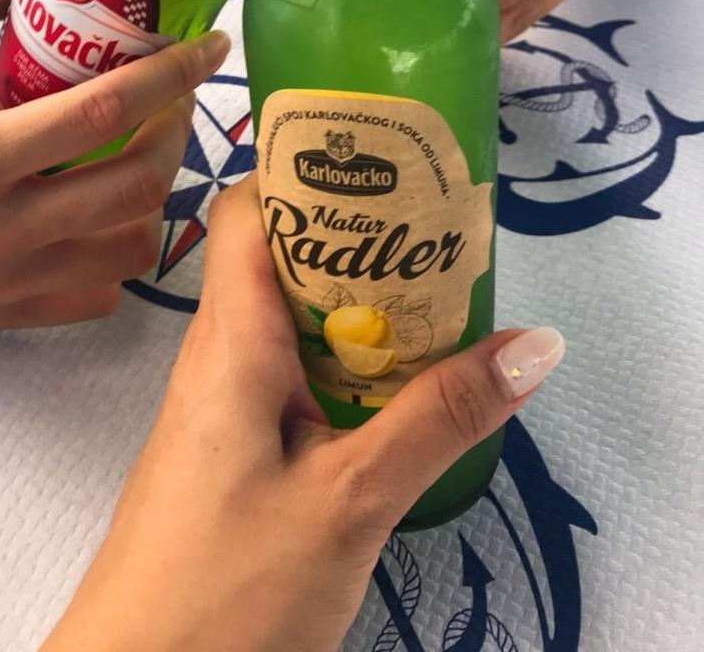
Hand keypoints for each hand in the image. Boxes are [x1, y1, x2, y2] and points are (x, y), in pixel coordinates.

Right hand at [0, 0, 228, 356]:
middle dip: (175, 131)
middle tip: (172, 96)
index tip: (210, 47)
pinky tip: (102, 210)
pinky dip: (118, 251)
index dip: (170, 76)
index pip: (101, 114)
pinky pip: (96, 297)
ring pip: (129, 250)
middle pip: (134, 186)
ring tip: (141, 150)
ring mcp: (0, 284)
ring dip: (154, 195)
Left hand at [46, 176, 564, 651]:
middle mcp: (217, 355)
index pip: (251, 210)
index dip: (310, 171)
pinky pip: (290, 377)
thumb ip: (436, 418)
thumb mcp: (350, 501)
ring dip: (358, 308)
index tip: (389, 163)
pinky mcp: (232, 450)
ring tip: (439, 302)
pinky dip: (344, 365)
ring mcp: (221, 405)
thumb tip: (532, 344)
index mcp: (229, 339)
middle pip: (281, 258)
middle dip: (360, 240)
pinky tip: (395, 389)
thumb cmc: (226, 586)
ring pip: (291, 321)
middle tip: (441, 236)